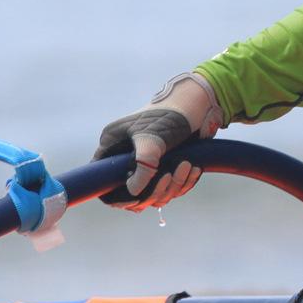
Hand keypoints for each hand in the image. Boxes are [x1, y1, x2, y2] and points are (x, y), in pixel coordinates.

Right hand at [93, 72, 224, 211]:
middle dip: (154, 190)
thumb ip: (142, 166)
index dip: (117, 197)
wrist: (199, 104)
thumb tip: (134, 193)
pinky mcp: (166, 166)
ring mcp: (147, 162)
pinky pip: (171, 187)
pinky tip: (194, 168)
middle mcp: (127, 155)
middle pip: (133, 193)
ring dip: (173, 185)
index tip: (137, 199)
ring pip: (155, 193)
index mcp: (114, 145)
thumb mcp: (153, 138)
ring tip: (186, 164)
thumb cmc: (171, 115)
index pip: (103, 181)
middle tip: (169, 175)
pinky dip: (184, 181)